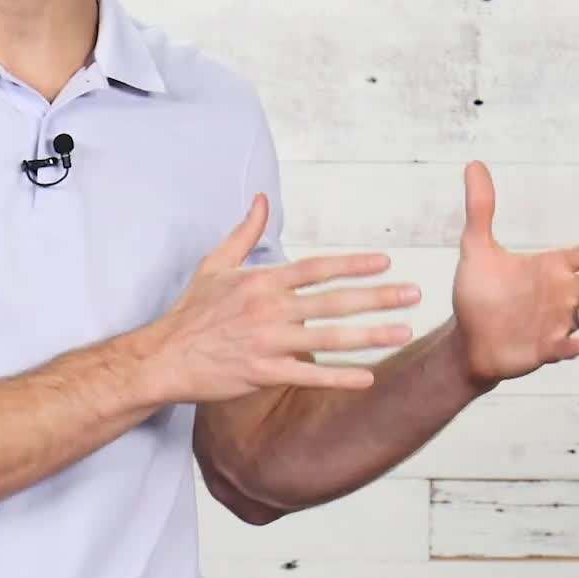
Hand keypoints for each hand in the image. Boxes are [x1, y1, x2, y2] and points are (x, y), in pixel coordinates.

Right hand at [141, 192, 417, 403]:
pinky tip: (367, 377)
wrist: (165, 356)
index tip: (384, 262)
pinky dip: (339, 377)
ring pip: (329, 337)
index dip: (353, 264)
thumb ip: (244, 232)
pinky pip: (308, 375)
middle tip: (413, 294)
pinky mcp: (263, 373)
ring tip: (404, 331)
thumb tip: (261, 199)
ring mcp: (268, 342)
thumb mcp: (215, 264)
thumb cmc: (191, 311)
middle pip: (333, 300)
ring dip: (370, 335)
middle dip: (378, 296)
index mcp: (262, 281)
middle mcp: (270, 309)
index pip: (316, 268)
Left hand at [449, 161, 578, 386]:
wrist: (464, 338)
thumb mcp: (476, 248)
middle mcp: (562, 294)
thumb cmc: (478, 293)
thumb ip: (480, 209)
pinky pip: (568, 349)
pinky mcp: (546, 348)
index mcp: (552, 268)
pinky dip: (575, 347)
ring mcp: (558, 322)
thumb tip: (474, 164)